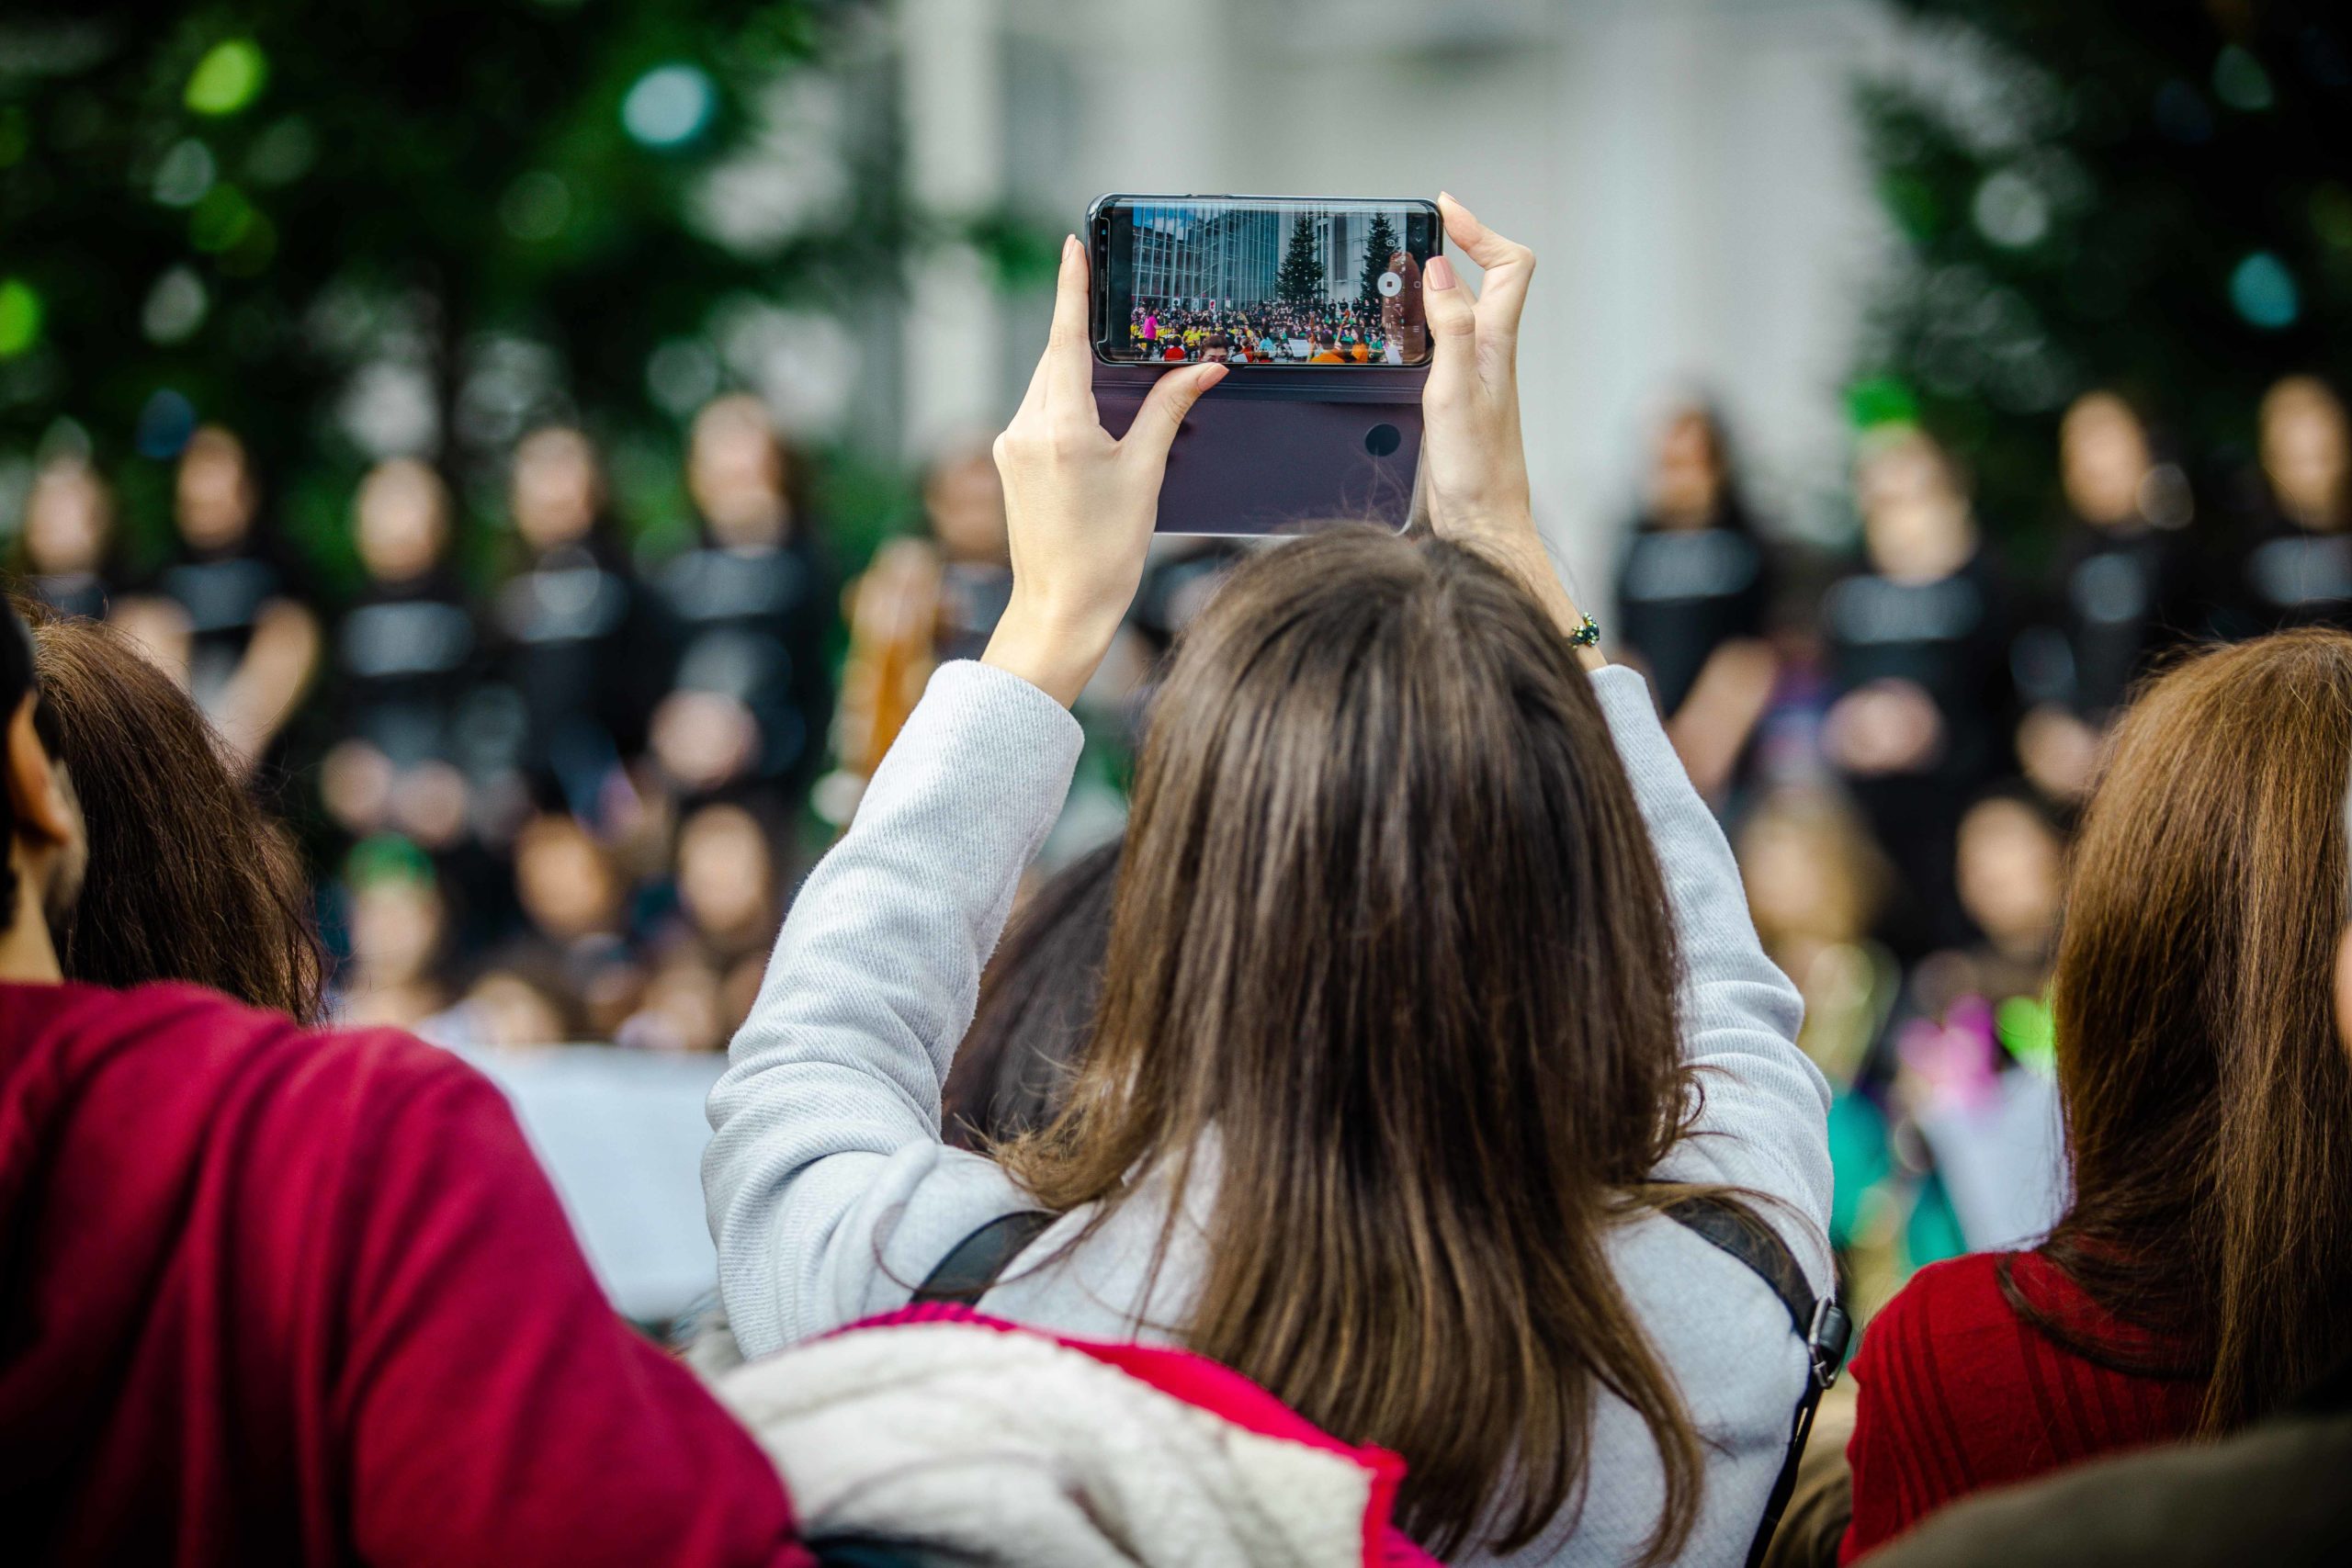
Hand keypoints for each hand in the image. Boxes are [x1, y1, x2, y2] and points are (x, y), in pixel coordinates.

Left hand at [983, 234, 1225, 705]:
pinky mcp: (1007, 461)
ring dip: (1076, 376)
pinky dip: (1064, 403)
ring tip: (1114, 383)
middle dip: (1085, 340)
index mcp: (1061, 428)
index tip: (1071, 247)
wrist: (1061, 608)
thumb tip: (1204, 367)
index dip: (1069, 289)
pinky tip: (1091, 421)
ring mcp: (1009, 445)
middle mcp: (1024, 429)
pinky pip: (1037, 412)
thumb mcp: (1145, 474)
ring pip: (1046, 386)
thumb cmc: (1106, 552)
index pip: (1064, 340)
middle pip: (1057, 361)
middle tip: (1115, 311)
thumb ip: (1169, 410)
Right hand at [1418, 194, 1598, 665]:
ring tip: (1394, 276)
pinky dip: (1421, 326)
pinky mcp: (1455, 401)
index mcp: (1496, 345)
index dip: (1481, 230)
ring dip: (1432, 287)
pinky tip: (1395, 336)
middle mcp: (1489, 355)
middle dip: (1454, 248)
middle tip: (1412, 235)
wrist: (1481, 527)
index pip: (1510, 266)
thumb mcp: (1455, 392)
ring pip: (1459, 313)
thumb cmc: (1476, 471)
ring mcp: (1474, 377)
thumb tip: (1443, 270)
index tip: (1443, 209)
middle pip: (1485, 281)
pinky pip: (1442, 346)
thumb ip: (1451, 329)